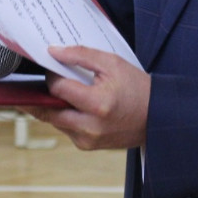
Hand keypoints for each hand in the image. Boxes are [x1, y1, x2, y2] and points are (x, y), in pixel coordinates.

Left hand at [28, 45, 149, 150]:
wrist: (157, 116)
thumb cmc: (137, 88)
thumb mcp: (112, 63)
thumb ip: (80, 55)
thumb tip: (53, 52)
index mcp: (97, 104)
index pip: (57, 89)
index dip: (51, 75)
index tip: (54, 66)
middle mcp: (90, 127)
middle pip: (47, 110)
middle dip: (41, 95)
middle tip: (40, 82)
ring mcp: (87, 140)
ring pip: (54, 120)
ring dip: (53, 105)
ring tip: (63, 91)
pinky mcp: (87, 146)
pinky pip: (65, 129)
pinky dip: (65, 116)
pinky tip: (75, 105)